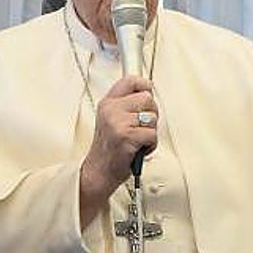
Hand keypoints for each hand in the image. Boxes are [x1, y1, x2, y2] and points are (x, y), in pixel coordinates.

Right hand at [78, 76, 157, 226]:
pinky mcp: (126, 136)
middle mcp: (111, 110)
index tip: (147, 92)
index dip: (144, 85)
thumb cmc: (109, 149)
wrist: (99, 172)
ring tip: (138, 140)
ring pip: (152, 118)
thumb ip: (126, 106)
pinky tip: (139, 149)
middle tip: (142, 127)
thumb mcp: (111, 120)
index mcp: (107, 103)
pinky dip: (150, 145)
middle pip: (147, 98)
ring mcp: (117, 122)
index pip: (130, 81)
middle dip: (152, 114)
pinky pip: (152, 134)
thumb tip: (148, 94)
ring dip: (151, 132)